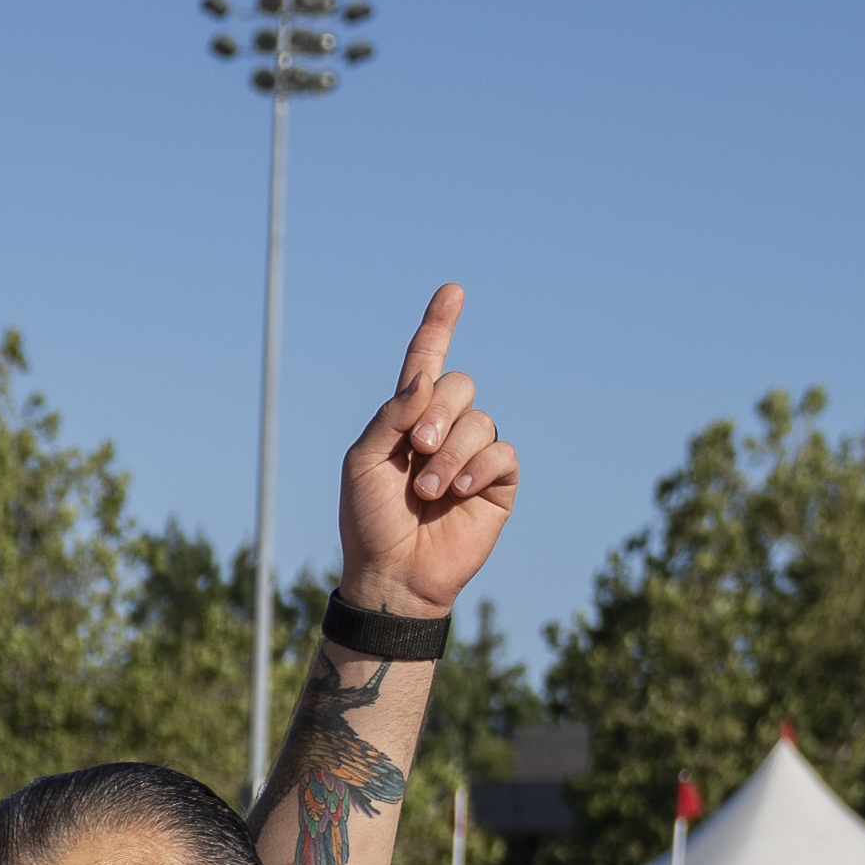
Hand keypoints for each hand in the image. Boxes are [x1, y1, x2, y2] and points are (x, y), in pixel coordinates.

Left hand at [334, 284, 517, 617]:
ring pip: (480, 420)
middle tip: (416, 449)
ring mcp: (473, 454)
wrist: (392, 572)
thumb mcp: (363, 461)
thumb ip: (390, 416)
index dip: (440, 326)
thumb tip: (426, 376)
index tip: (452, 291)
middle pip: (460, 384)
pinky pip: (501, 452)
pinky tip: (456, 491)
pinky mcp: (498, 482)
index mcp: (408, 418)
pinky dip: (477, 467)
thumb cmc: (369, 520)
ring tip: (427, 489)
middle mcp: (445, 429)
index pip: (428, 361)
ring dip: (450, 453)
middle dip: (437, 413)